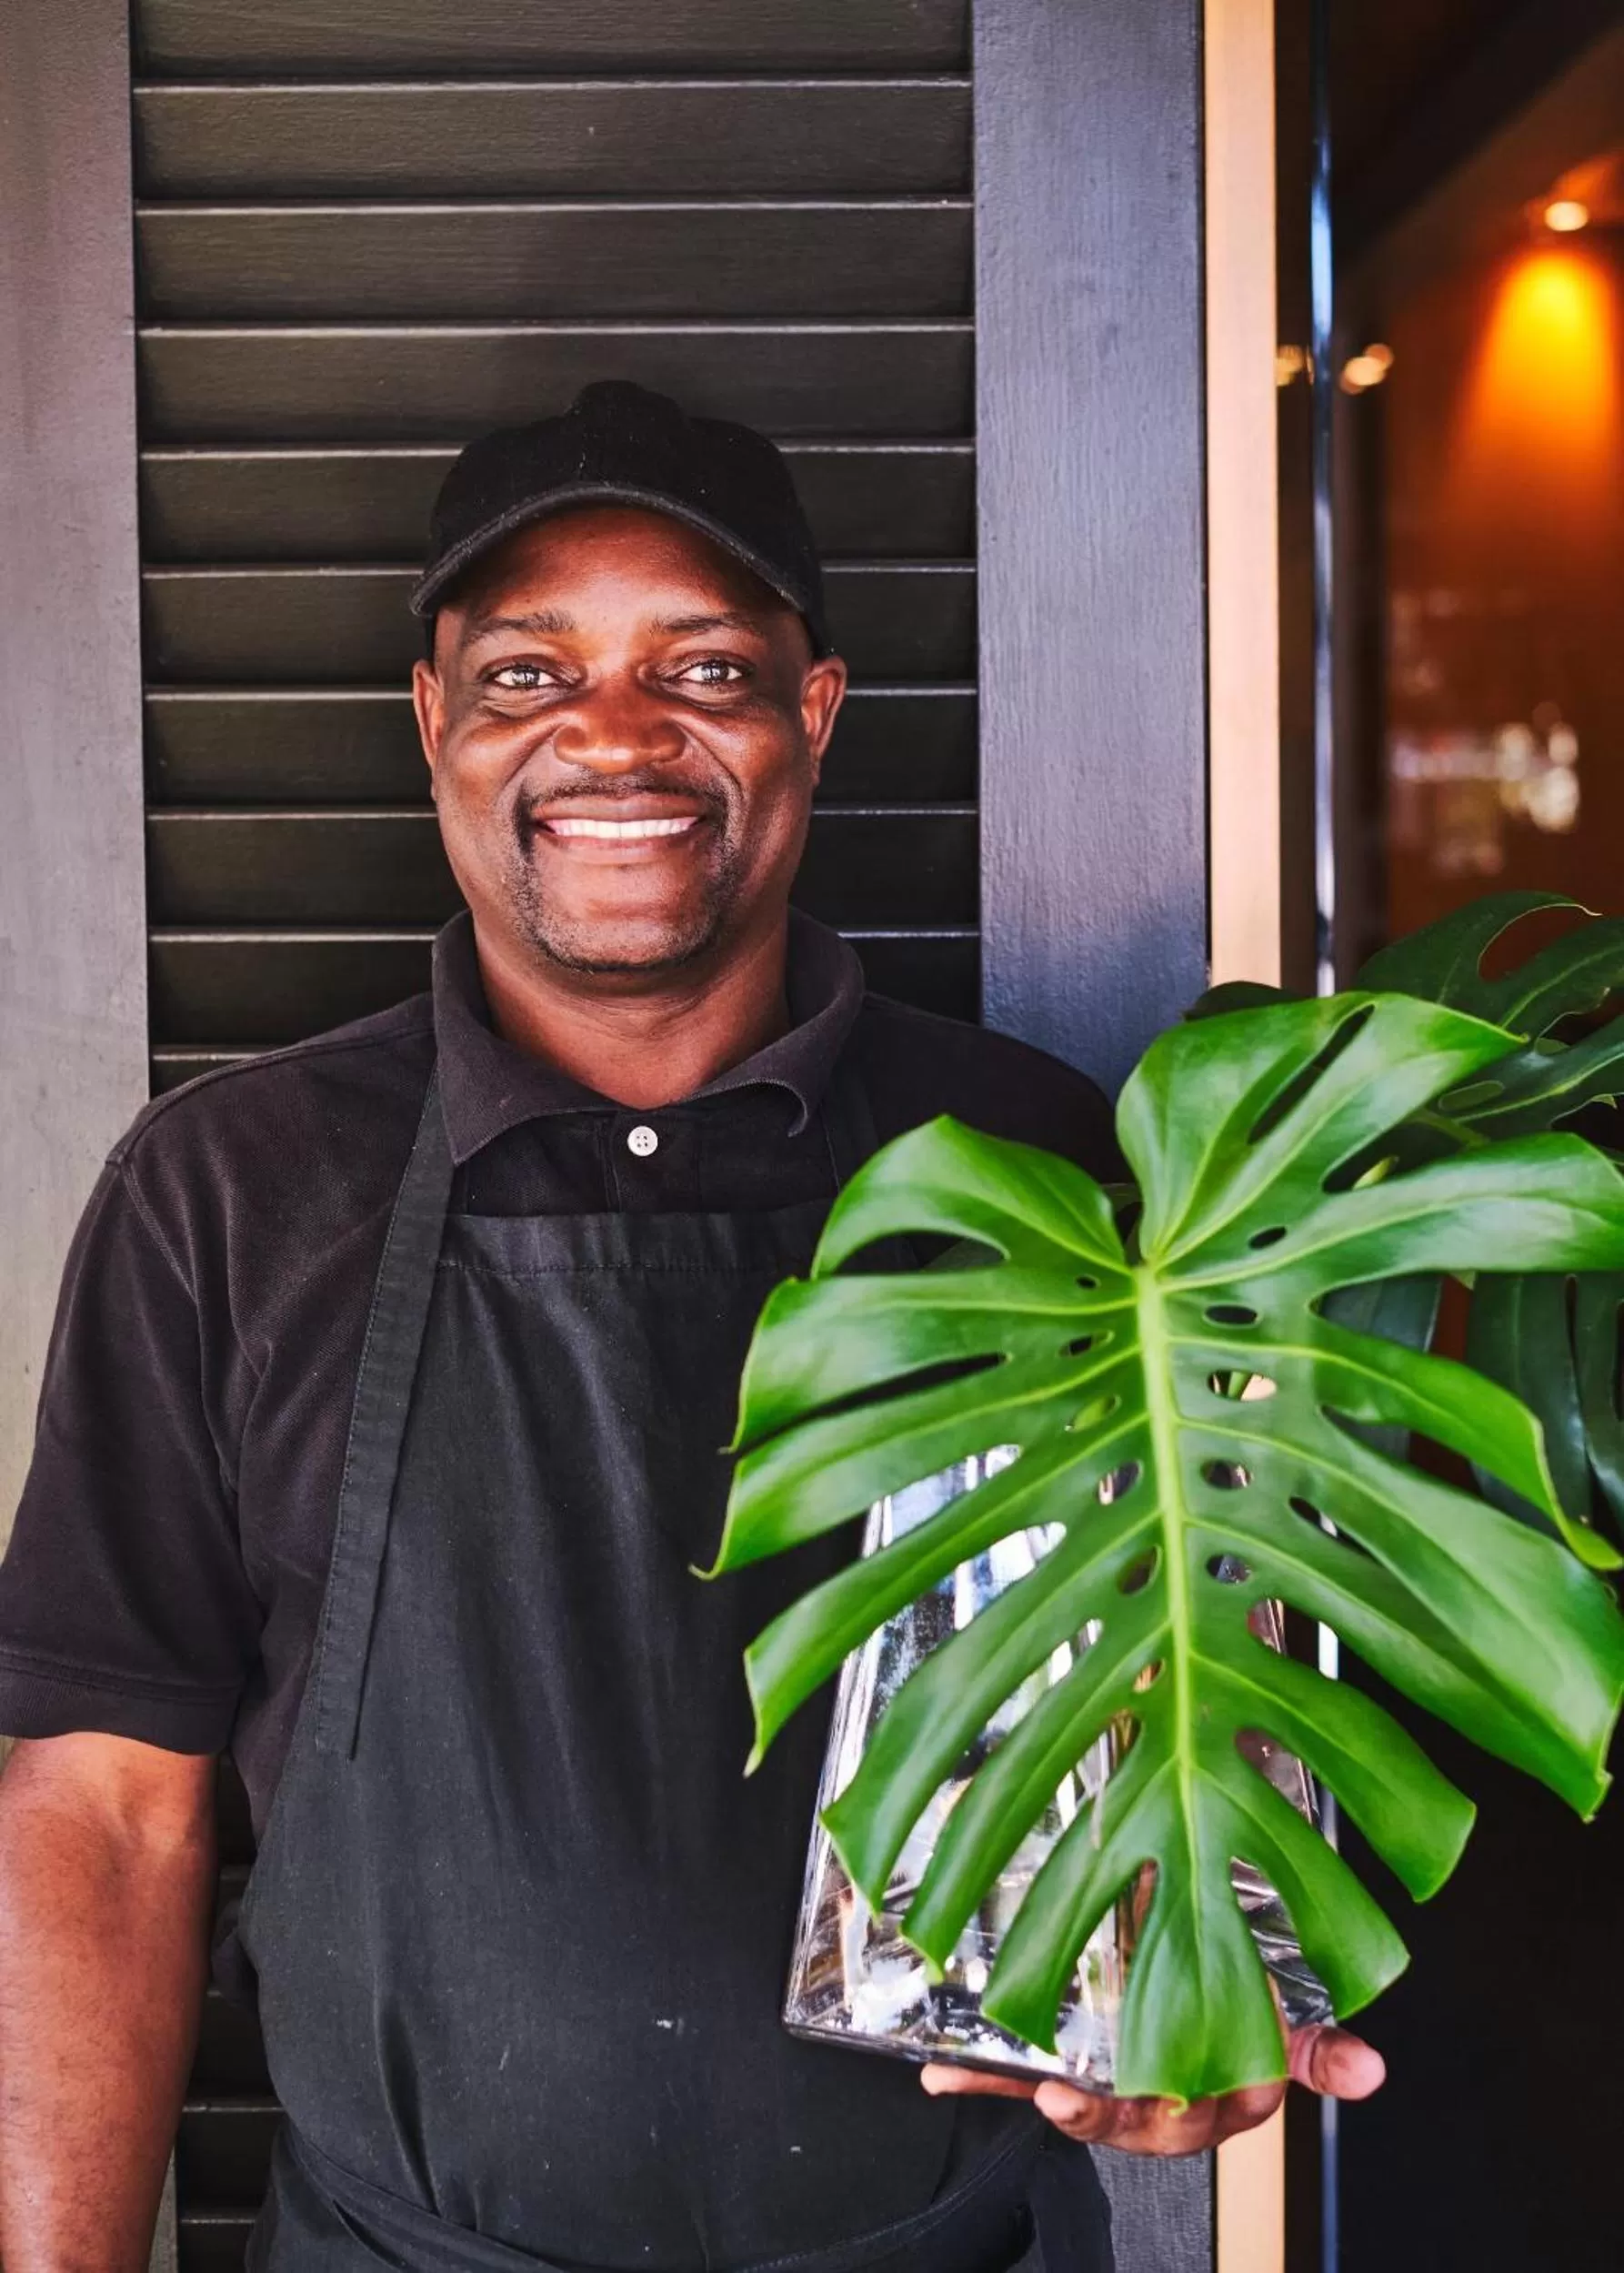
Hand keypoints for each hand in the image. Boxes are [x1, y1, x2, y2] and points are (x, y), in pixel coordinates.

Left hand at [920, 2021, 1384, 2156]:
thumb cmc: (1245, 1996)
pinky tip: (938, 2071)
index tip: (1145, 2107)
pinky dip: (977, 2073)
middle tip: (1063, 2097)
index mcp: (1216, 2090)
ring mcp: (1104, 2070)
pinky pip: (1016, 2071)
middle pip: (1128, 2116)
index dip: (1174, 2118)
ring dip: (1021, 2091)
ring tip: (978, 2077)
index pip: (1200, 2120)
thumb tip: (1373, 2068)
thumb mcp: (1286, 2017)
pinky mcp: (1058, 2052)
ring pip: (1067, 2093)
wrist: (1201, 1953)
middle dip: (1096, 2111)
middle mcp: (1158, 2089)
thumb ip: (1319, 2043)